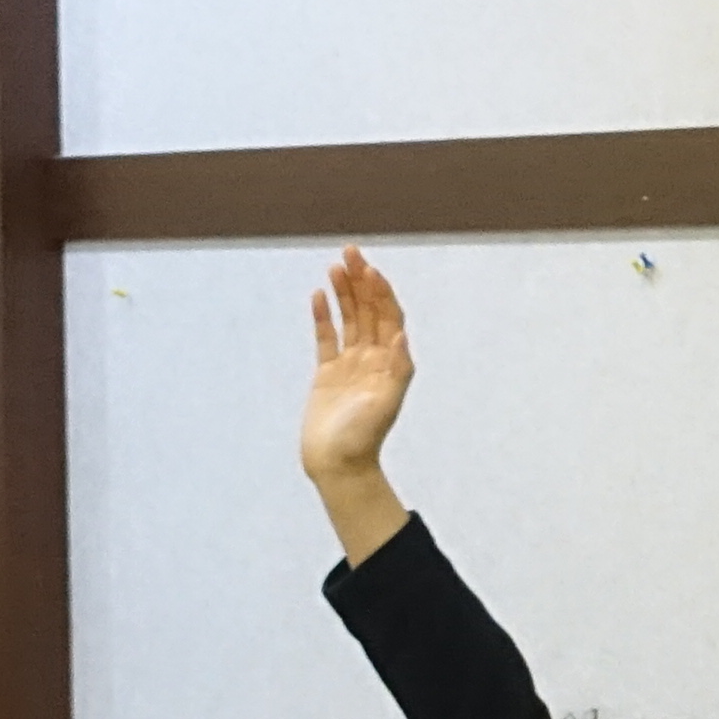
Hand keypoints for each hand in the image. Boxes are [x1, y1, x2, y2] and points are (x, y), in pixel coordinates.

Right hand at [298, 250, 415, 553]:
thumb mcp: (385, 405)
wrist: (338, 466)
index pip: (389, 317)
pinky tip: (317, 295)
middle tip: (350, 251)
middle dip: (361, 280)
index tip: (369, 269)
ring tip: (334, 265)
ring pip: (348, 318)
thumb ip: (397, 370)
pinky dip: (322, 316)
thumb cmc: (363, 440)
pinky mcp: (327, 374)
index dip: (381, 291)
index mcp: (390, 363)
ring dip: (343, 291)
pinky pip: (326, 338)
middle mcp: (372, 359)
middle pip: (369, 310)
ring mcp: (349, 365)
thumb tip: (401, 335)